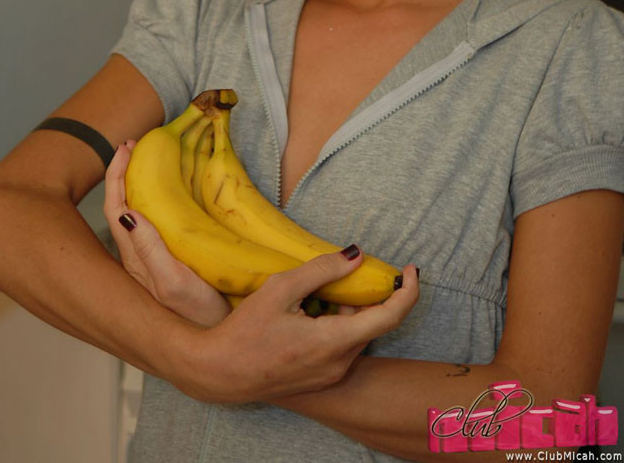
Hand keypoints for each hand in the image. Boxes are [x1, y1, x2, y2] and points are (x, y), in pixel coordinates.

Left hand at [103, 141, 230, 326]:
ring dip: (136, 186)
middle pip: (120, 208)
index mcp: (136, 260)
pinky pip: (151, 226)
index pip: (116, 208)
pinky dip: (152, 202)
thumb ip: (149, 250)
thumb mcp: (174, 284)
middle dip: (122, 174)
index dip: (117, 175)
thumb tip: (126, 211)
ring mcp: (153, 264)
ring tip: (147, 161)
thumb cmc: (199, 319)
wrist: (221, 346)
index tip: (128, 146)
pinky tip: (167, 197)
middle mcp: (139, 260)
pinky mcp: (170, 266)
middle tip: (134, 145)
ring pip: (133, 216)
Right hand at [186, 251, 419, 403]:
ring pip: (357, 334)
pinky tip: (312, 312)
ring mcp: (331, 374)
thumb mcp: (281, 289)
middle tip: (347, 272)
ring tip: (320, 292)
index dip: (408, 291)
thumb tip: (356, 254)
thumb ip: (322, 270)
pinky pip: (344, 347)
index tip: (411, 270)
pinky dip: (339, 325)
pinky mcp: (322, 378)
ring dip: (351, 310)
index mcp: (334, 342)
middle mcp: (340, 363)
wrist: (220, 372)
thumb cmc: (246, 330)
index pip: (390, 316)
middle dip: (368, 295)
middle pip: (373, 323)